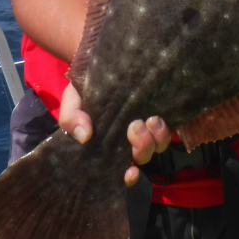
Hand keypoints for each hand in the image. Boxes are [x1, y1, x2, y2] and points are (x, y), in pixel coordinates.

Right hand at [57, 82, 171, 186]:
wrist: (99, 62)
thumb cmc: (84, 88)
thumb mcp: (72, 101)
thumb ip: (71, 118)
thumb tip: (84, 136)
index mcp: (109, 144)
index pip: (122, 170)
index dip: (129, 177)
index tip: (130, 171)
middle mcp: (129, 139)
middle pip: (143, 156)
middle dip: (142, 147)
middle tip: (134, 127)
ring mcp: (146, 125)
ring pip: (159, 144)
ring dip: (157, 137)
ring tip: (150, 120)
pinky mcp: (160, 109)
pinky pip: (168, 126)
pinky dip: (165, 127)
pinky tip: (157, 118)